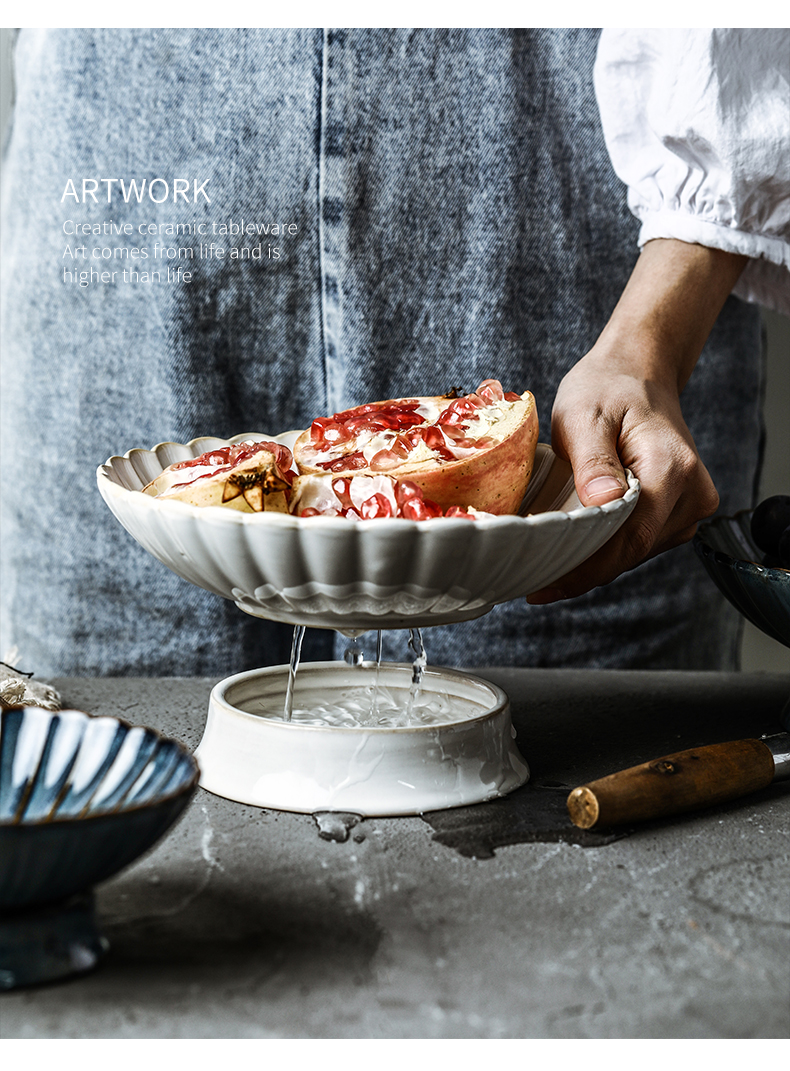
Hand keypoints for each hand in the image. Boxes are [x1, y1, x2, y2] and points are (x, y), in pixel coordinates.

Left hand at [527, 238, 746, 603]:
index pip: (631, 540)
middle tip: (530, 581)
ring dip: (591, 561)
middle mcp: (692, 496)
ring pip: (633, 553)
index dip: (586, 569)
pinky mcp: (677, 515)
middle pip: (632, 552)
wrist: (637, 374)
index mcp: (672, 470)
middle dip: (581, 569)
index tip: (543, 585)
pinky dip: (603, 549)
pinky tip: (570, 549)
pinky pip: (636, 543)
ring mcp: (689, 508)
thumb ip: (593, 459)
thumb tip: (603, 503)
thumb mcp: (584, 415)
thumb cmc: (607, 389)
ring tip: (543, 564)